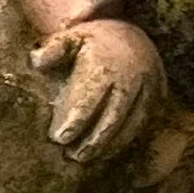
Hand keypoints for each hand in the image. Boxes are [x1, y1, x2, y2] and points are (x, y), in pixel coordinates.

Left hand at [32, 17, 163, 164]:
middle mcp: (131, 78)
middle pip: (112, 116)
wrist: (132, 34)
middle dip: (93, 140)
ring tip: (87, 158)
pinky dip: (127, 139)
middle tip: (72, 157)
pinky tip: (108, 151)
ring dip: (110, 144)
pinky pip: (144, 122)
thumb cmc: (92, 40)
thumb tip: (35, 61)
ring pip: (131, 123)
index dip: (76, 120)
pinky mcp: (158, 96)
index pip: (90, 98)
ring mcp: (148, 88)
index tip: (58, 139)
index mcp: (106, 65)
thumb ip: (52, 49)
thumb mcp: (71, 38)